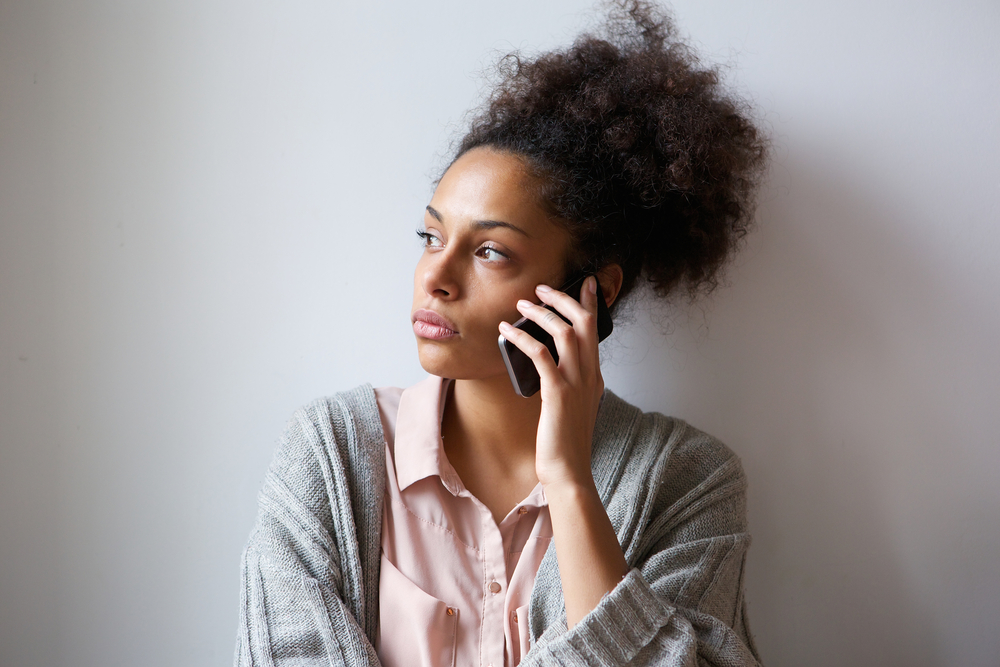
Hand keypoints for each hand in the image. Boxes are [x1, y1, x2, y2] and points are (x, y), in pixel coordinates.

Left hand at [498, 276, 604, 489]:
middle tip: (542, 288)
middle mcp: (589, 375)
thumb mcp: (572, 407)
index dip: (591, 304)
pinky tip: (507, 332)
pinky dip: (523, 338)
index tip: (587, 283)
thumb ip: (569, 384)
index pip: (596, 331)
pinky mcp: (558, 394)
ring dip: (541, 314)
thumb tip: (550, 366)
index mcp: (594, 377)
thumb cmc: (564, 443)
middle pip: (583, 323)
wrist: (568, 472)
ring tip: (521, 305)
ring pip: (565, 333)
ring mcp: (576, 384)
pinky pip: (541, 355)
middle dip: (564, 299)